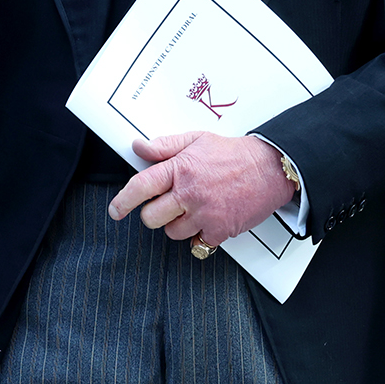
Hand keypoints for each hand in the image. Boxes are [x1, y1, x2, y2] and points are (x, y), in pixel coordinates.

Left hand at [108, 132, 295, 247]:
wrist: (269, 168)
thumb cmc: (232, 154)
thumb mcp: (194, 140)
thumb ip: (164, 146)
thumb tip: (139, 147)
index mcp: (179, 169)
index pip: (141, 186)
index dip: (123, 200)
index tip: (115, 210)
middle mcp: (189, 193)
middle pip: (151, 218)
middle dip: (153, 213)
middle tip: (165, 204)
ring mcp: (204, 214)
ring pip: (172, 232)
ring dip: (176, 224)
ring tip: (191, 208)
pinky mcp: (220, 231)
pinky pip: (197, 243)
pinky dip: (199, 235)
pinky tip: (207, 218)